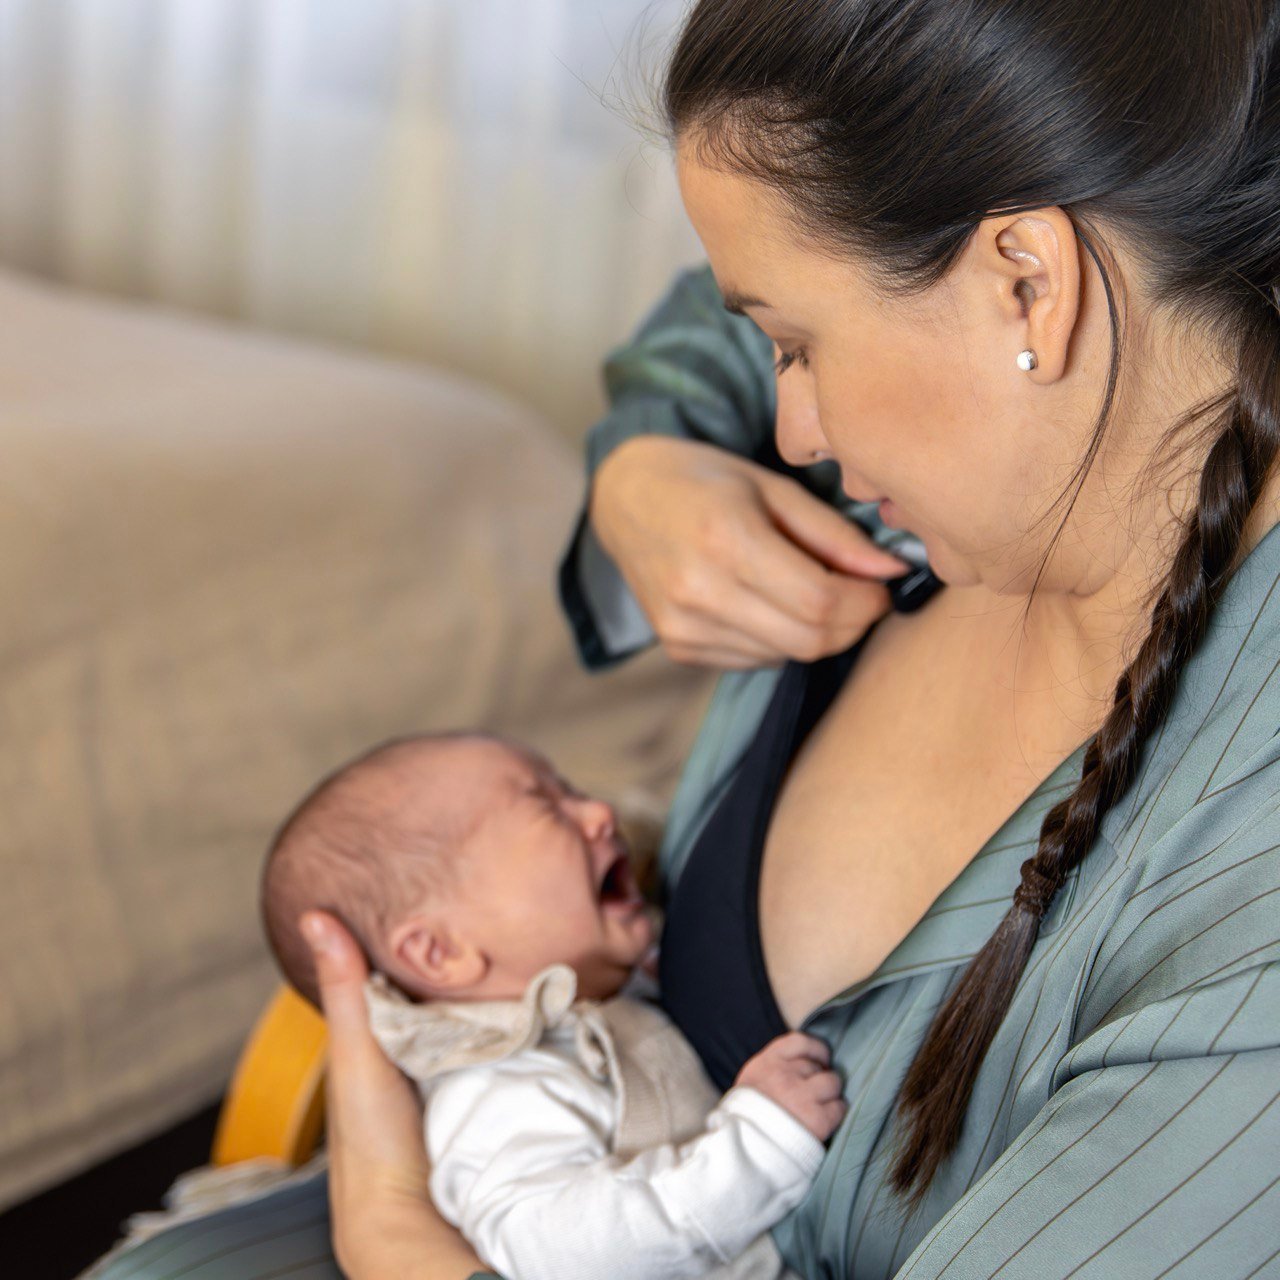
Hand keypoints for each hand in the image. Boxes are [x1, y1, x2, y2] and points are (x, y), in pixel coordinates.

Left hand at [301, 911, 489, 1279]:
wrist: (408, 1213)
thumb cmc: (371, 1135)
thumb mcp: (358, 1050)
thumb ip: (347, 988)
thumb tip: (315, 914)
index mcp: (373, 1035)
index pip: (394, 969)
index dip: (414, 934)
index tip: (442, 887)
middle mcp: (407, 1048)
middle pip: (434, 989)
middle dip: (458, 957)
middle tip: (492, 907)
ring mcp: (444, 1069)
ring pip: (464, 1013)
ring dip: (486, 988)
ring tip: (519, 941)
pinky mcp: (479, 1087)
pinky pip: (491, 1040)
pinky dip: (505, 1019)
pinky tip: (528, 1000)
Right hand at [589, 436, 907, 668]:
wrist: (626, 498)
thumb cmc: (706, 482)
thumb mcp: (773, 488)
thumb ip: (834, 534)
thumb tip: (891, 572)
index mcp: (724, 537)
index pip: (818, 600)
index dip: (864, 601)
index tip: (882, 586)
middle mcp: (697, 589)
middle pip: (807, 638)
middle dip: (851, 624)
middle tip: (862, 596)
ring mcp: (683, 626)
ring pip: (786, 655)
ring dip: (816, 633)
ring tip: (811, 590)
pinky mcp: (678, 648)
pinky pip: (756, 660)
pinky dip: (780, 640)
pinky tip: (769, 604)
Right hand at [734, 1032, 847, 1142]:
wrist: (744, 1154)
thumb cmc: (748, 1119)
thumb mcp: (751, 1083)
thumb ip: (774, 1068)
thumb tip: (807, 1061)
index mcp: (765, 1063)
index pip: (800, 1042)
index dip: (816, 1050)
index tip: (821, 1060)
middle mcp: (784, 1075)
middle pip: (817, 1066)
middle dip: (818, 1078)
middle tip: (813, 1094)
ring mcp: (801, 1097)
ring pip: (832, 1082)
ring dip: (830, 1093)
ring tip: (821, 1106)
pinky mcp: (817, 1120)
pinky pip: (839, 1107)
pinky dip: (836, 1112)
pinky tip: (826, 1120)